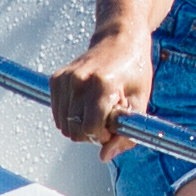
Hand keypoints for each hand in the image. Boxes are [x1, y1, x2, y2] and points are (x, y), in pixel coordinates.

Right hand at [51, 27, 150, 147]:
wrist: (119, 38)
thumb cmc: (134, 69)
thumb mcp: (140, 102)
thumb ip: (125, 134)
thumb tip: (104, 157)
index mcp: (102, 85)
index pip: (90, 129)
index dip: (103, 136)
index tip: (113, 126)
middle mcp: (78, 80)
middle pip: (74, 131)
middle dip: (91, 133)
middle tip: (107, 117)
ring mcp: (64, 79)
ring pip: (64, 126)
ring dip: (81, 125)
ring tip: (98, 107)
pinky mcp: (55, 79)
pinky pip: (58, 114)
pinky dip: (71, 115)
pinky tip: (86, 101)